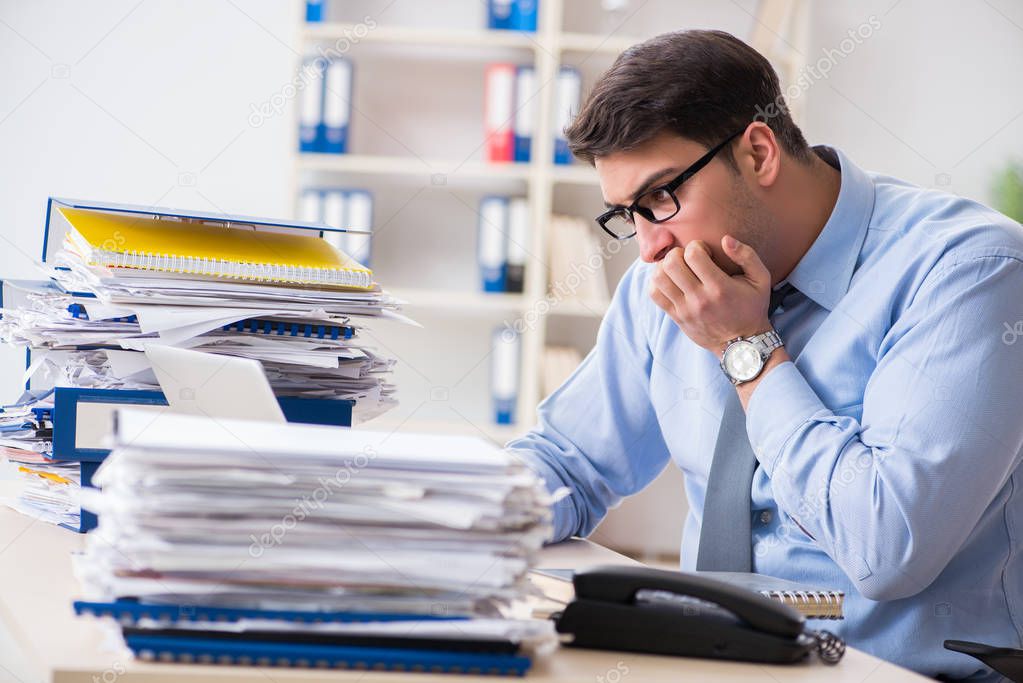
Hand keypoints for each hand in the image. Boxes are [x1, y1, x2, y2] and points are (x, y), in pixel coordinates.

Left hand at [650, 235, 772, 355]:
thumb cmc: (752, 308)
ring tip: (678, 268)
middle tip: (688, 258)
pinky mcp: (676, 317)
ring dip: (665, 267)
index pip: (693, 255)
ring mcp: (685, 310)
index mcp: (720, 287)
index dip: (696, 246)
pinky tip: (671, 281)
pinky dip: (657, 282)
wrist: (742, 345)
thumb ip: (747, 255)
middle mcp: (699, 299)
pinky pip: (655, 294)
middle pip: (671, 264)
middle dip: (678, 253)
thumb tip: (725, 239)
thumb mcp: (761, 280)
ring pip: (659, 278)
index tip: (705, 252)